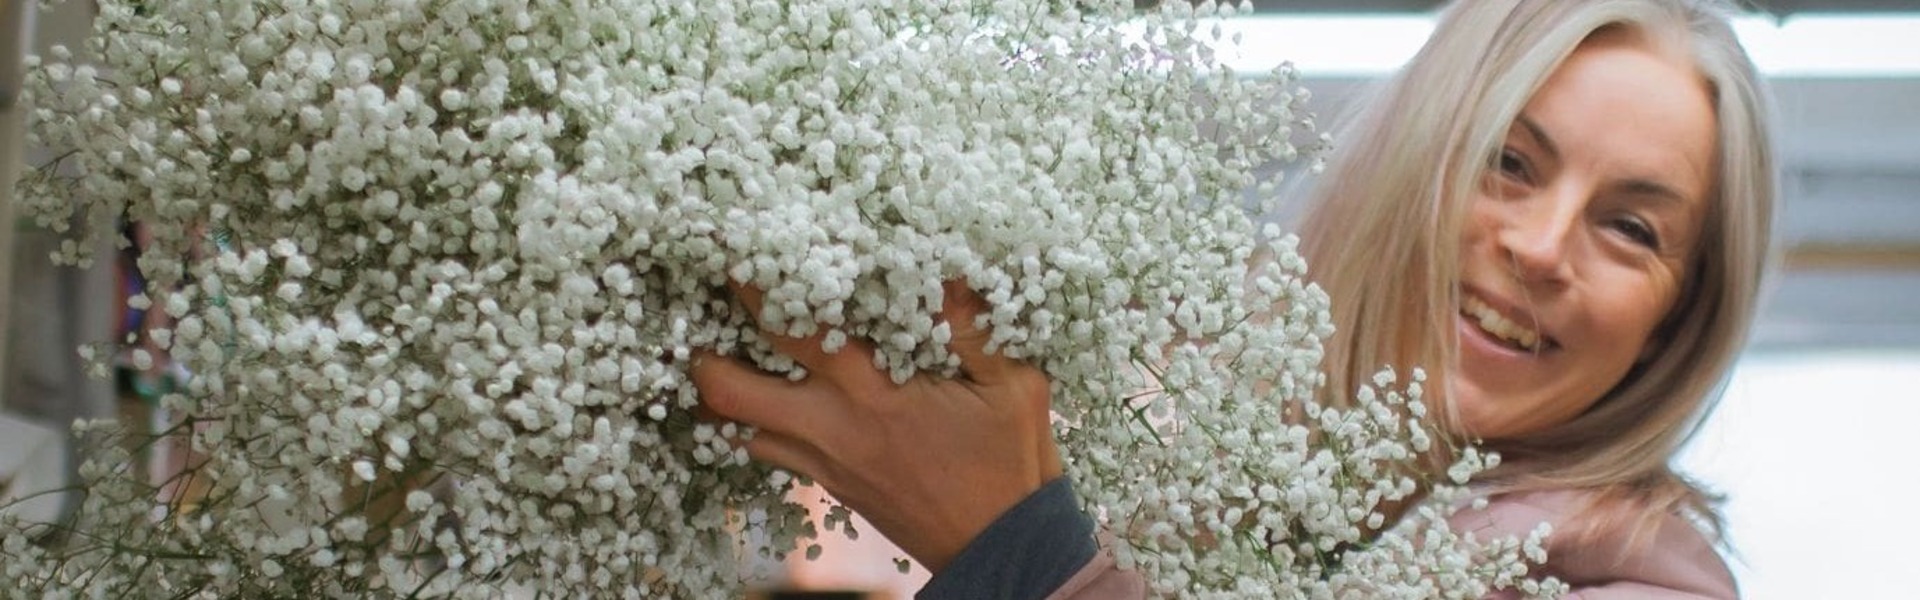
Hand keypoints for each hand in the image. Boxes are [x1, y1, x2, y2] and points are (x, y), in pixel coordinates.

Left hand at [690, 282, 1061, 572]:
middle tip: (701, 314)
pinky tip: (764, 398)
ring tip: (720, 352)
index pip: (797, 331)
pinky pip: (769, 453)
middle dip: (704, 352)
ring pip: (738, 430)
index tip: (736, 254)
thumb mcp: (1015, 386)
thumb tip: (946, 270)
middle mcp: (837, 428)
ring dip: (721, 392)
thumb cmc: (1013, 461)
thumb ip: (974, 327)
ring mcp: (827, 463)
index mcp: (877, 393)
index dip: (757, 289)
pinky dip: (753, 425)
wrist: (1004, 547)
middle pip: (732, 392)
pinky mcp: (831, 487)